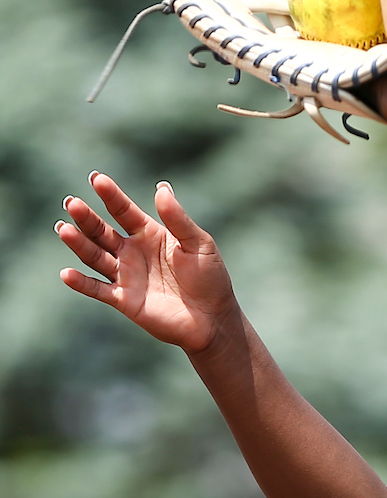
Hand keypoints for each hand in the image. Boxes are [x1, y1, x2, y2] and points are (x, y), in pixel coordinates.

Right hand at [56, 173, 237, 353]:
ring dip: (78, 243)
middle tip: (71, 203)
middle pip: (103, 232)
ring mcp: (126, 276)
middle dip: (86, 218)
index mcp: (150, 234)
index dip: (110, 195)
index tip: (96, 178)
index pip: (124, 210)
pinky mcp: (124, 300)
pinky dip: (81, 283)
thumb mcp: (198, 243)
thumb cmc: (210, 277)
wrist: (213, 318)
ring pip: (95, 256)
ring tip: (63, 228)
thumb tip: (161, 188)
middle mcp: (133, 252)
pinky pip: (98, 289)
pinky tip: (66, 273)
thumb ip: (177, 219)